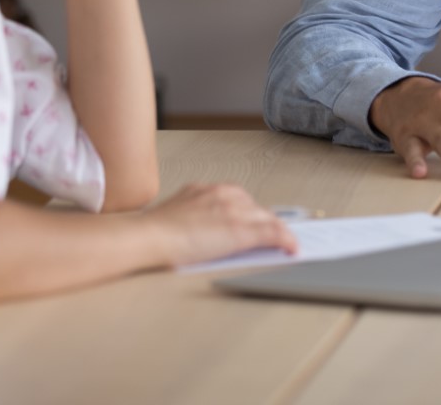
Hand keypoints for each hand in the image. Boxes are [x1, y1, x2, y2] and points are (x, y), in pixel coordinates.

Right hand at [143, 183, 298, 267]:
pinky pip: (273, 232)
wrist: (148, 237)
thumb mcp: (177, 216)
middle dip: (264, 223)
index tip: (254, 224)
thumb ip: (194, 216)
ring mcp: (234, 210)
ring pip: (267, 218)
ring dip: (277, 232)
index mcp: (206, 190)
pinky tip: (292, 248)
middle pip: (255, 208)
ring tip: (285, 245)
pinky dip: (286, 240)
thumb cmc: (153, 233)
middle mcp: (223, 194)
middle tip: (273, 239)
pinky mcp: (241, 229)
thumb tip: (205, 231)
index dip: (250, 215)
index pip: (239, 200)